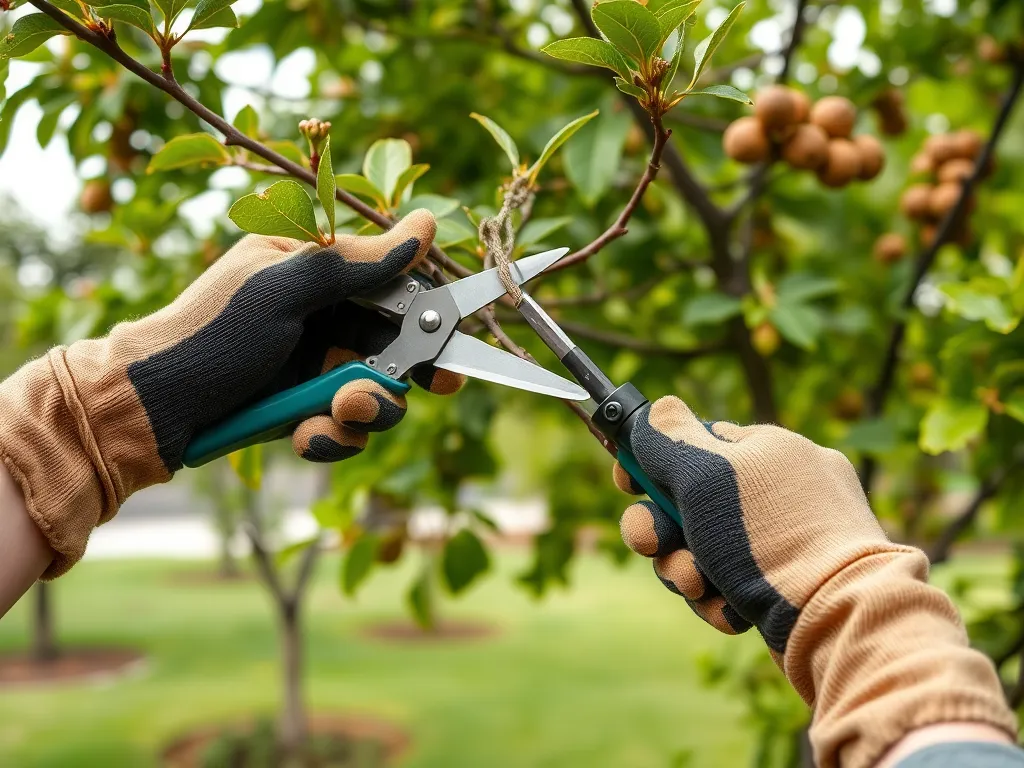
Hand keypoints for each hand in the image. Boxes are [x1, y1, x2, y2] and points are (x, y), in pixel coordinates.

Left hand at [0, 209, 462, 576]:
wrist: (151, 409)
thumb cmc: (212, 334)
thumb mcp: (285, 289)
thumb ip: (359, 263)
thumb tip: (426, 225)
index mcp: (314, 274)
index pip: (392, 290)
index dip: (428, 323)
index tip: (454, 352)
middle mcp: (319, 319)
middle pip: (394, 350)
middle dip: (398, 375)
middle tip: (430, 389)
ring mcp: (311, 368)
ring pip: (375, 396)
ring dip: (367, 410)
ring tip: (337, 413)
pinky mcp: (301, 411)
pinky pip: (342, 429)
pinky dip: (330, 436)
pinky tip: (305, 435)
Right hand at [613, 396, 1014, 767]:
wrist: (839, 619)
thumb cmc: (770, 537)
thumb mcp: (708, 475)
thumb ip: (671, 440)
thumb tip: (657, 408)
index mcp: (768, 450)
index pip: (696, 441)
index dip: (652, 461)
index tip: (625, 483)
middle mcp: (782, 490)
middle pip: (691, 502)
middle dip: (661, 529)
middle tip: (649, 546)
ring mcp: (789, 540)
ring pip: (707, 549)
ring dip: (686, 569)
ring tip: (698, 587)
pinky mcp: (790, 588)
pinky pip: (734, 584)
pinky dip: (722, 598)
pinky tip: (732, 612)